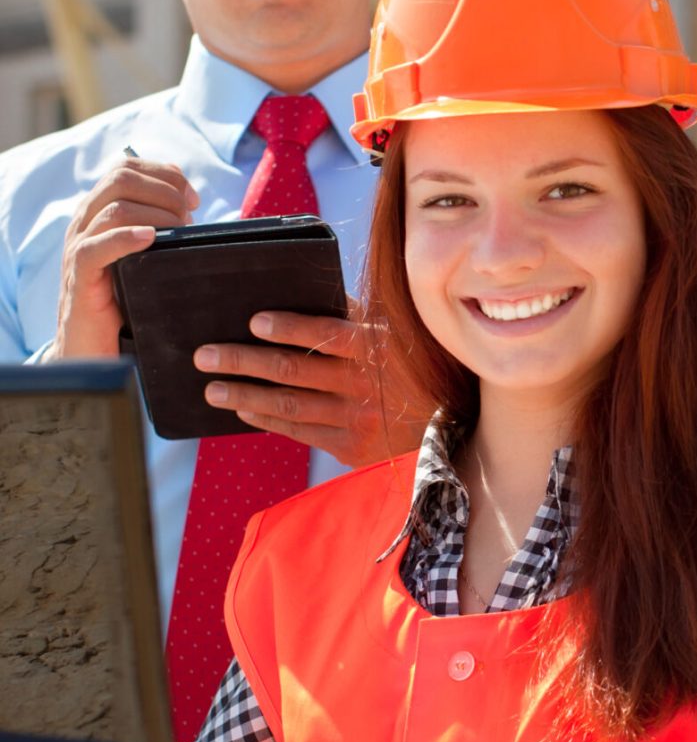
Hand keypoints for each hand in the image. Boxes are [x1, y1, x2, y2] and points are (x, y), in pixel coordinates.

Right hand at [46, 158, 198, 359]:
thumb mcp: (142, 256)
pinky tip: (150, 239)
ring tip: (178, 232)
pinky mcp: (79, 276)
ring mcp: (78, 247)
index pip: (127, 168)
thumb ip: (157, 227)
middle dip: (165, 190)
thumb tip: (189, 203)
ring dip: (156, 214)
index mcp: (98, 211)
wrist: (91, 347)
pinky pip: (95, 247)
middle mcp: (84, 222)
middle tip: (189, 217)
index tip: (194, 199)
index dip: (165, 175)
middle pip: (121, 178)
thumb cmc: (123, 300)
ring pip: (113, 208)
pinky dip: (125, 237)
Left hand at [192, 302, 427, 466]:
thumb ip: (356, 316)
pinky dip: (269, 420)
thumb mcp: (395, 334)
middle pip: (292, 372)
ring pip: (289, 406)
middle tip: (205, 356)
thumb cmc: (412, 367)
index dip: (288, 328)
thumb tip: (302, 294)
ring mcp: (356, 419)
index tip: (252, 321)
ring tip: (212, 389)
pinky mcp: (350, 447)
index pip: (325, 335)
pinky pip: (300, 432)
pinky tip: (245, 411)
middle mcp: (363, 384)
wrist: (446, 425)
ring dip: (244, 396)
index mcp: (376, 348)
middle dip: (243, 362)